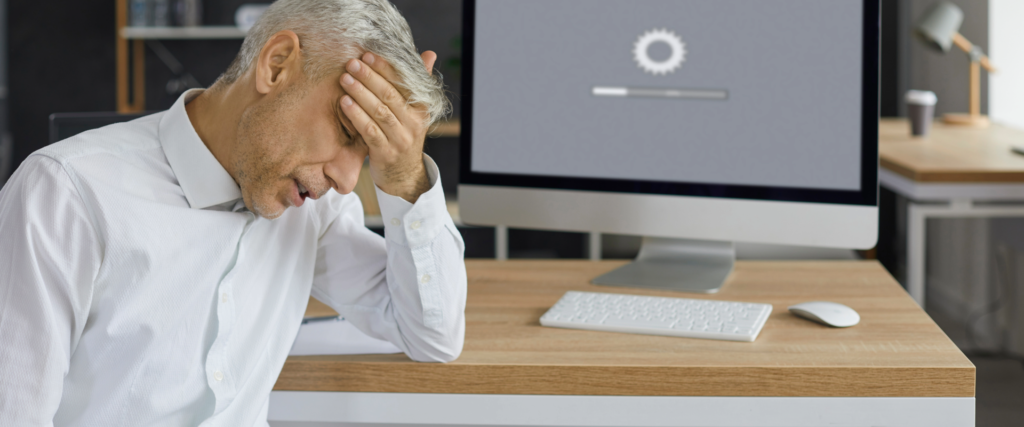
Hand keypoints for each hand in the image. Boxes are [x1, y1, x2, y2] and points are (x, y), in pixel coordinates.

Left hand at [338, 51, 437, 201]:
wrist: (404, 175)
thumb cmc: (403, 137)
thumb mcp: (414, 112)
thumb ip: (416, 84)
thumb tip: (429, 54)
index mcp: (421, 110)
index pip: (404, 84)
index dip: (386, 68)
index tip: (368, 55)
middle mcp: (413, 124)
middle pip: (390, 96)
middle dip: (370, 77)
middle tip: (352, 64)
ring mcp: (400, 140)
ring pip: (379, 112)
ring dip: (360, 94)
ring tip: (345, 80)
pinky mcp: (386, 153)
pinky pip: (370, 131)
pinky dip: (357, 116)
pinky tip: (345, 104)